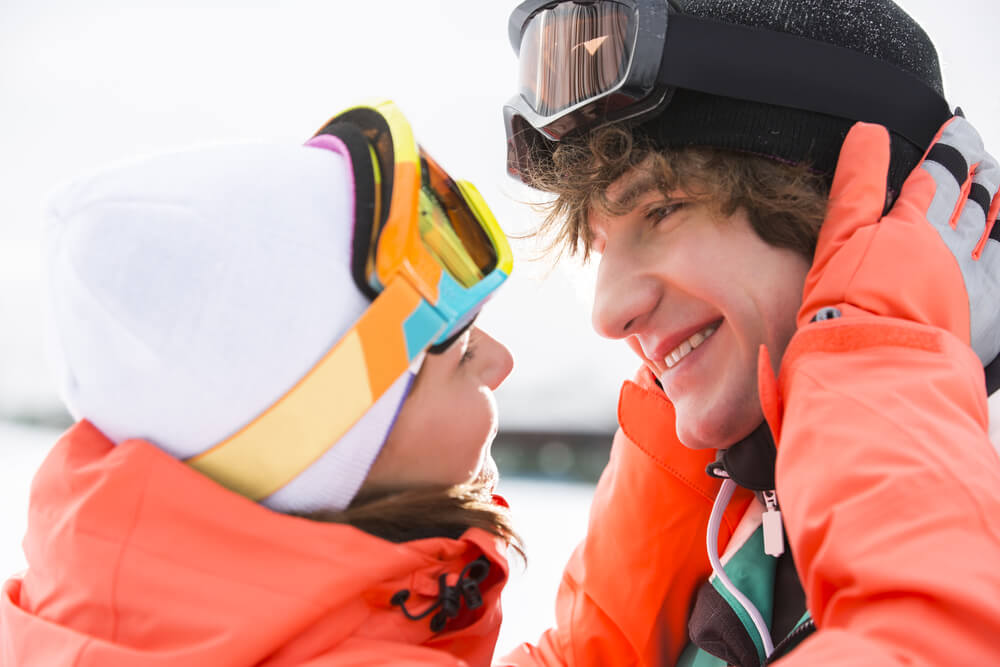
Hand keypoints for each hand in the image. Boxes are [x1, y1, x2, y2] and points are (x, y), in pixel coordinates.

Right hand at [800, 117, 999, 366]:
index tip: (957, 128)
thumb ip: (855, 184)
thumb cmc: (848, 309)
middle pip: (978, 198)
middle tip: (985, 160)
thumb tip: (868, 132)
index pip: (938, 172)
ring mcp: (975, 278)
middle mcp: (952, 246)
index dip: (950, 146)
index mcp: (913, 224)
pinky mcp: (991, 311)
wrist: (880, 367)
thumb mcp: (837, 239)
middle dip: (982, 174)